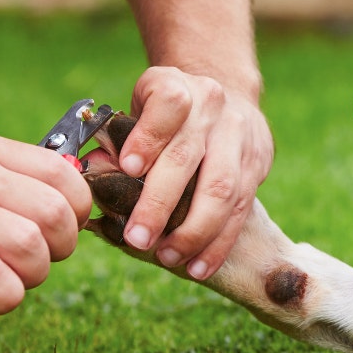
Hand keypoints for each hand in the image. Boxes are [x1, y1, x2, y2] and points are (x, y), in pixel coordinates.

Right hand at [0, 135, 90, 312]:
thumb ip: (10, 184)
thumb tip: (71, 209)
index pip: (64, 172)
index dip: (78, 209)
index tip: (62, 229)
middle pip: (56, 212)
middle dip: (62, 248)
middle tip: (37, 261)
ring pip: (32, 246)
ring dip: (34, 276)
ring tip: (12, 281)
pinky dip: (7, 297)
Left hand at [114, 66, 272, 278]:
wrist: (226, 94)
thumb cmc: (168, 113)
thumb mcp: (141, 108)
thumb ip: (119, 139)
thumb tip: (95, 172)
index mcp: (177, 87)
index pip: (168, 105)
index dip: (148, 136)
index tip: (128, 168)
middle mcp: (212, 108)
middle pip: (189, 157)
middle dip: (161, 203)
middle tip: (137, 238)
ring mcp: (240, 137)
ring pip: (222, 189)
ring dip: (194, 232)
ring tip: (169, 257)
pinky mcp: (257, 164)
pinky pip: (240, 210)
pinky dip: (218, 243)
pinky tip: (198, 265)